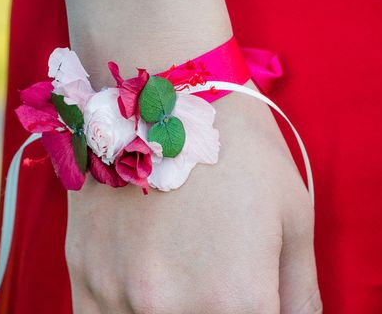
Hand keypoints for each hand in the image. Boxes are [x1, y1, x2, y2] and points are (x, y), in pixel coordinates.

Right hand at [65, 80, 320, 313]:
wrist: (163, 90)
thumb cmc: (238, 149)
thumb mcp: (293, 220)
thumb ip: (299, 297)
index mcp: (238, 301)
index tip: (245, 301)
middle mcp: (172, 309)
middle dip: (213, 313)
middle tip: (212, 287)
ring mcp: (119, 294)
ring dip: (168, 313)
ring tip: (178, 283)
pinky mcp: (82, 274)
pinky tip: (141, 297)